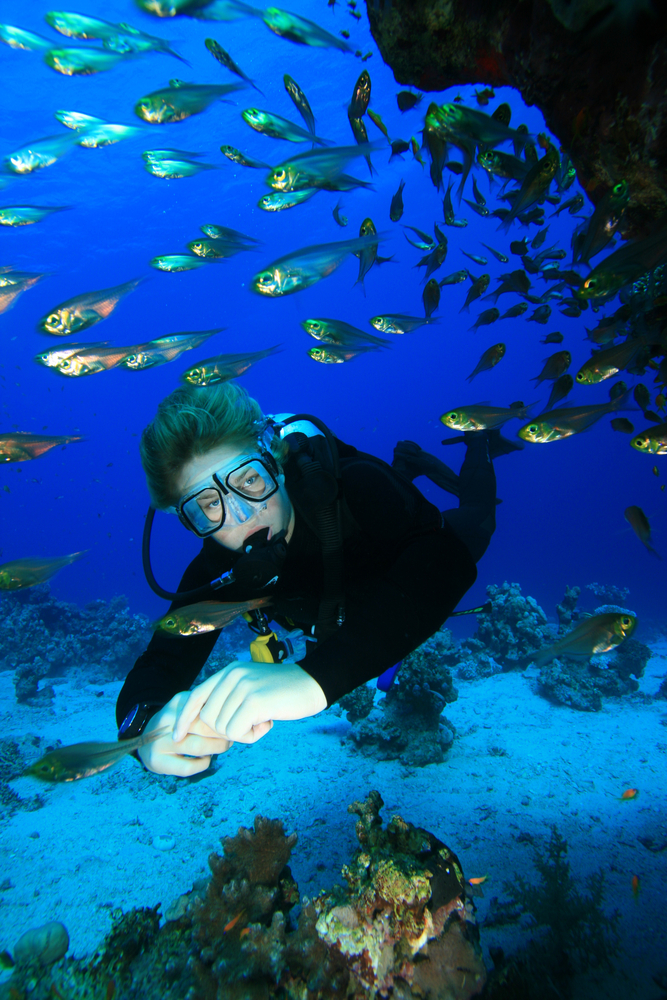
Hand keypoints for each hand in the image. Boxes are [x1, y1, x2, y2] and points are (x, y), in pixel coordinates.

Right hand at [138, 692, 232, 776]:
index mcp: (178, 703)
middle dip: (222, 735)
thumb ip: (208, 708)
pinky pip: (188, 767)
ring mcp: (159, 741)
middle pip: (204, 728)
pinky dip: (203, 763)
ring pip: (198, 747)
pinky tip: (206, 759)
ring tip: (222, 747)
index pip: (208, 709)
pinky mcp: (157, 760)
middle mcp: (166, 720)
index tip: (232, 723)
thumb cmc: (178, 723)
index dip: (224, 718)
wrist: (145, 739)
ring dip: (216, 748)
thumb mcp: (189, 708)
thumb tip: (234, 716)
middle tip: (230, 738)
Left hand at [172, 659, 327, 743]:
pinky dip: (252, 736)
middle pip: (208, 720)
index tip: (175, 736)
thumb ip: (230, 699)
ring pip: (223, 728)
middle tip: (252, 721)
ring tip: (263, 718)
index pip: (194, 696)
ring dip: (243, 733)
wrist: (313, 683)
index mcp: (228, 672)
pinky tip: (268, 722)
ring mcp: (243, 687)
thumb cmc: (283, 691)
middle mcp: (231, 675)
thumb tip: (207, 726)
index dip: (183, 718)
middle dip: (228, 730)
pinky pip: (237, 732)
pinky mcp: (254, 701)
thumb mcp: (250, 687)